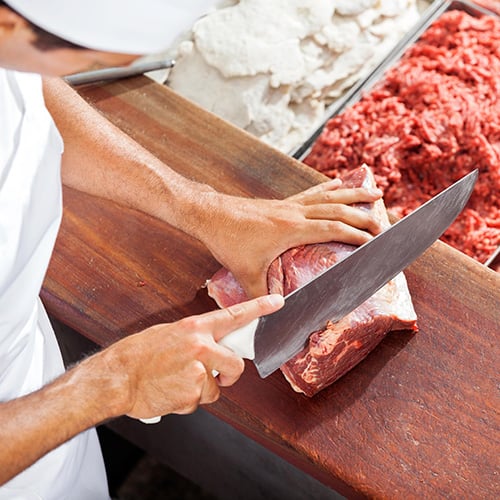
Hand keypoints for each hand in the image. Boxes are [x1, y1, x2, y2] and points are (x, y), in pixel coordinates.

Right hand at [102, 294, 283, 419]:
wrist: (116, 378)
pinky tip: (169, 392)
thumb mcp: (168, 334)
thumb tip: (211, 345)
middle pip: (236, 364)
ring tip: (174, 383)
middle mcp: (201, 346)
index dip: (259, 308)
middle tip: (217, 376)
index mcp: (194, 328)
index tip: (277, 301)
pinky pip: (198, 402)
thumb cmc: (138, 355)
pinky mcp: (192, 394)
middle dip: (230, 374)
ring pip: (214, 388)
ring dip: (199, 390)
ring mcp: (198, 371)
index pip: (234, 315)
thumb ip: (194, 338)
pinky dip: (186, 402)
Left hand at [193, 179, 382, 297]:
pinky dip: (328, 187)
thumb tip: (269, 318)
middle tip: (385, 223)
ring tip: (374, 192)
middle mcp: (296, 213)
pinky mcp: (281, 202)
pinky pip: (311, 192)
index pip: (334, 229)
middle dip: (364, 216)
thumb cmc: (229, 241)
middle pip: (338, 210)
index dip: (356, 235)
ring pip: (328, 195)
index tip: (376, 241)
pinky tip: (337, 182)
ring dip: (353, 193)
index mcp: (293, 229)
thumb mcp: (246, 273)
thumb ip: (260, 297)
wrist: (210, 214)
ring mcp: (289, 205)